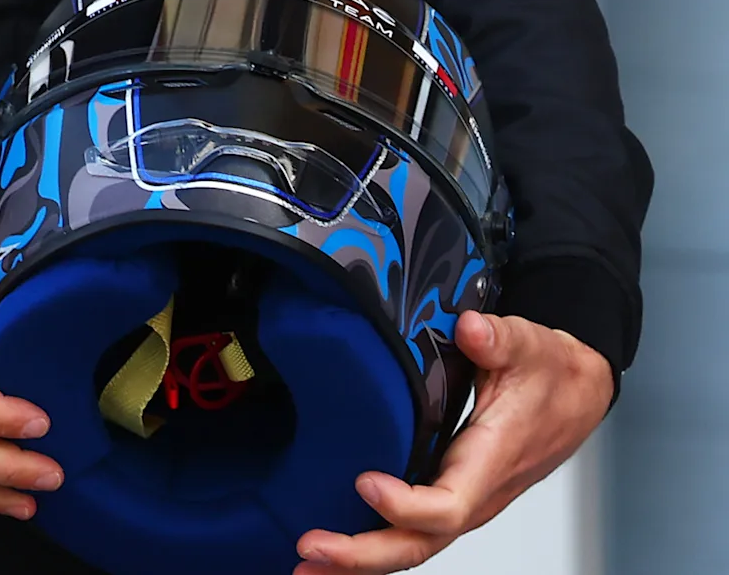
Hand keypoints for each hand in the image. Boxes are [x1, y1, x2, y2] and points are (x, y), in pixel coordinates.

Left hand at [293, 311, 612, 570]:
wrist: (578, 393)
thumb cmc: (552, 375)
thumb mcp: (532, 346)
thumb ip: (501, 339)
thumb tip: (474, 331)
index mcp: (492, 461)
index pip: (449, 505)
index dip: (406, 505)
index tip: (363, 481)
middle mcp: (476, 493)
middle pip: (421, 541)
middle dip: (364, 553)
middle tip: (309, 548)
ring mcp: (462, 500)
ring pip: (412, 545)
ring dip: (359, 559)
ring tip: (305, 566)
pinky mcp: (450, 496)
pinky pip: (411, 531)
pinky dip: (370, 546)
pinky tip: (333, 552)